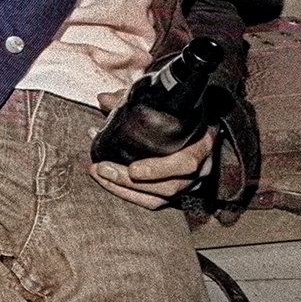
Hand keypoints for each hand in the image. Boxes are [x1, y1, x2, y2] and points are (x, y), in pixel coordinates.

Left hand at [90, 91, 217, 208]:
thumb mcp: (162, 102)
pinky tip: (106, 181)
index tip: (132, 169)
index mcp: (202, 143)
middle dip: (130, 181)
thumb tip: (102, 99)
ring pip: (158, 198)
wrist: (200, 124)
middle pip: (168, 186)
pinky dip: (127, 194)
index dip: (158, 169)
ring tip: (98, 173)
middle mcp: (200, 168)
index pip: (186, 163)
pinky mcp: (176, 192)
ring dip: (123, 189)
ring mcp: (190, 183)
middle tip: (101, 168)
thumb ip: (132, 99)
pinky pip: (152, 202)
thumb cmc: (178, 113)